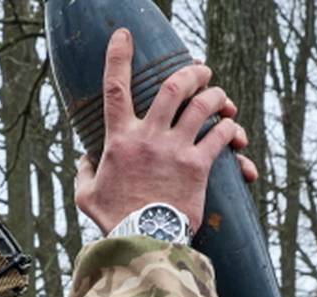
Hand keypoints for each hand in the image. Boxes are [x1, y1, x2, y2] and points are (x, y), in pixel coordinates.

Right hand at [75, 28, 258, 234]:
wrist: (142, 242)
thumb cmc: (114, 220)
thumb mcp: (87, 196)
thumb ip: (85, 172)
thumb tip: (83, 160)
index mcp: (119, 139)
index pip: (115, 87)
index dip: (118, 56)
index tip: (123, 35)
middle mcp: (148, 137)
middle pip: (173, 86)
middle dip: (191, 72)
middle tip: (201, 70)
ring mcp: (175, 149)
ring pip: (202, 106)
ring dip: (216, 96)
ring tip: (221, 98)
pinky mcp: (197, 167)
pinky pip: (220, 137)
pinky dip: (230, 129)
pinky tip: (233, 132)